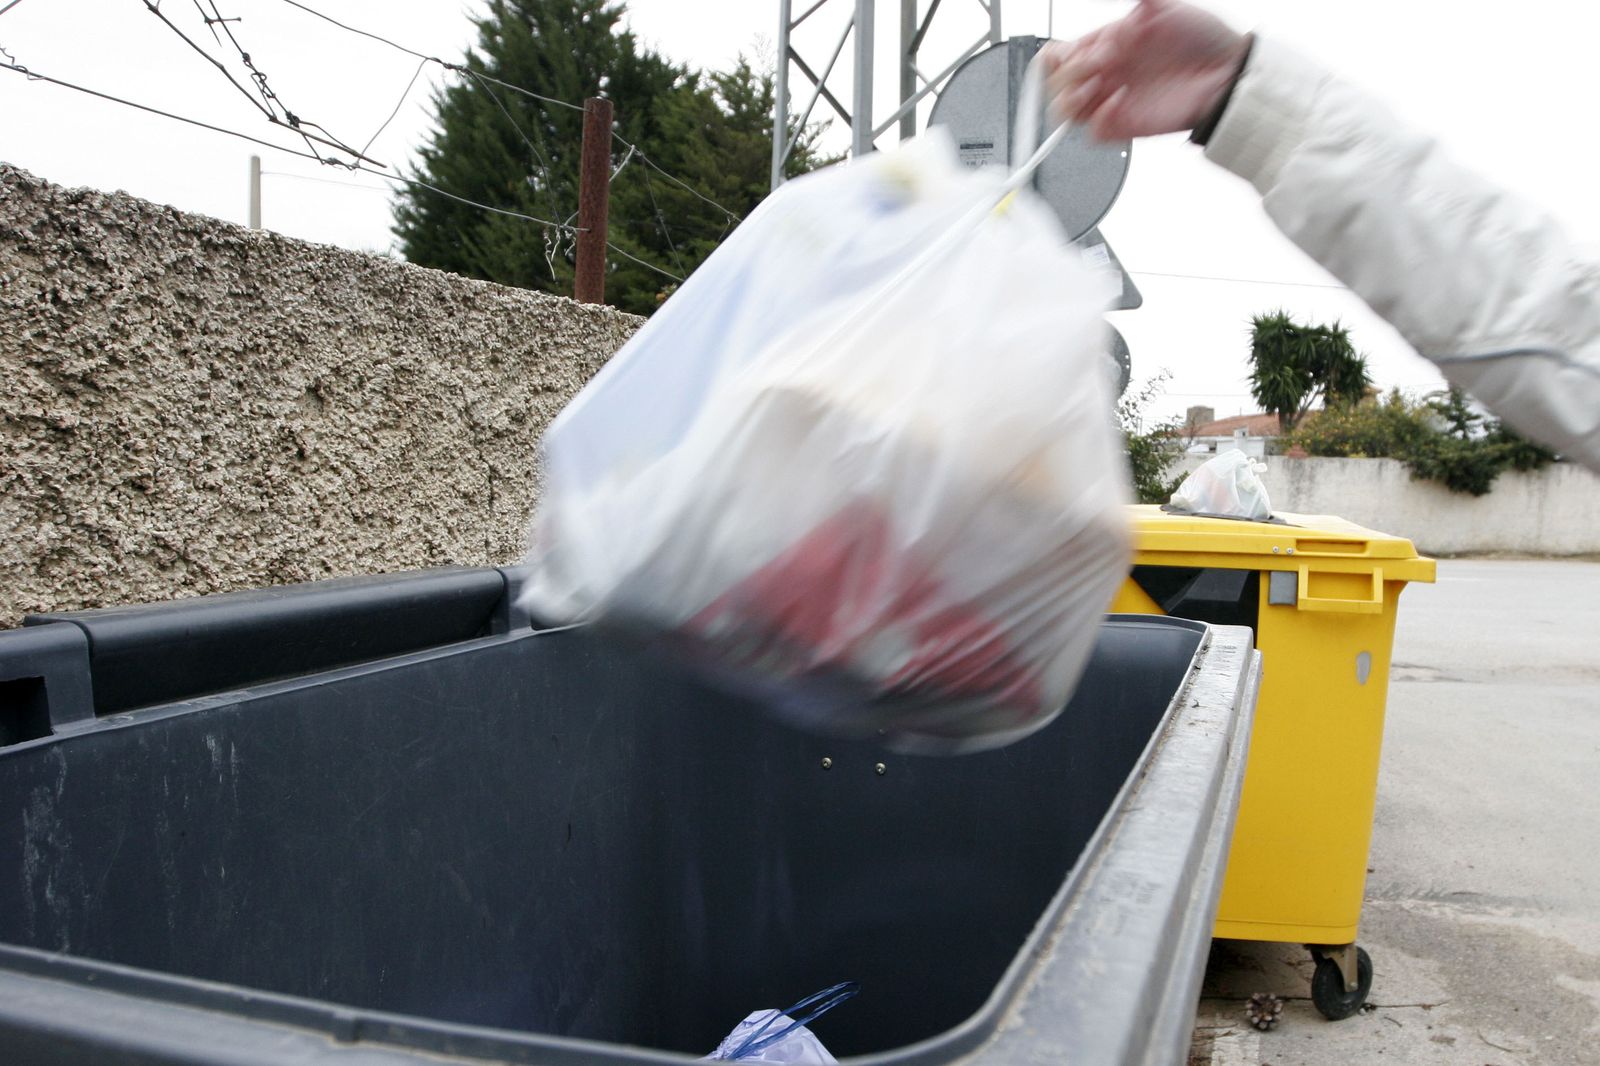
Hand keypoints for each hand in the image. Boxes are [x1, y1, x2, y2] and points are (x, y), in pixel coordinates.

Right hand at [1043, 0, 1249, 140]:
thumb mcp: (1167, 6)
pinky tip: (1118, 101)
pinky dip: (1097, 118)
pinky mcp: (1123, 125)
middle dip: (1068, 73)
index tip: (1080, 49)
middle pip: (1056, 83)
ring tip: (1094, 86)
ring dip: (1070, 99)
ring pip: (1065, 110)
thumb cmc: (1204, 41)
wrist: (1228, 74)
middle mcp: (1105, 73)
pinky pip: (1093, 132)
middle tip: (1096, 64)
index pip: (1060, 53)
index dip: (1060, 53)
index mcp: (1106, 44)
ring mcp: (1111, 100)